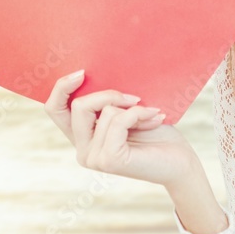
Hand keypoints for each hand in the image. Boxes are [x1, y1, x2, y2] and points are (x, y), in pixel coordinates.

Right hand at [43, 71, 198, 187]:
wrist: (180, 161)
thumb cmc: (156, 134)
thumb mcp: (126, 110)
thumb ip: (106, 101)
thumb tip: (93, 74)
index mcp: (82, 137)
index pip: (54, 109)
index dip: (61, 87)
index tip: (82, 72)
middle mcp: (82, 151)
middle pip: (79, 105)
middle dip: (109, 94)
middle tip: (136, 98)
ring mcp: (93, 158)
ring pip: (103, 111)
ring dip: (133, 107)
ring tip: (152, 115)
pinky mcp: (109, 160)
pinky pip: (118, 120)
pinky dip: (138, 114)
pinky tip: (155, 119)